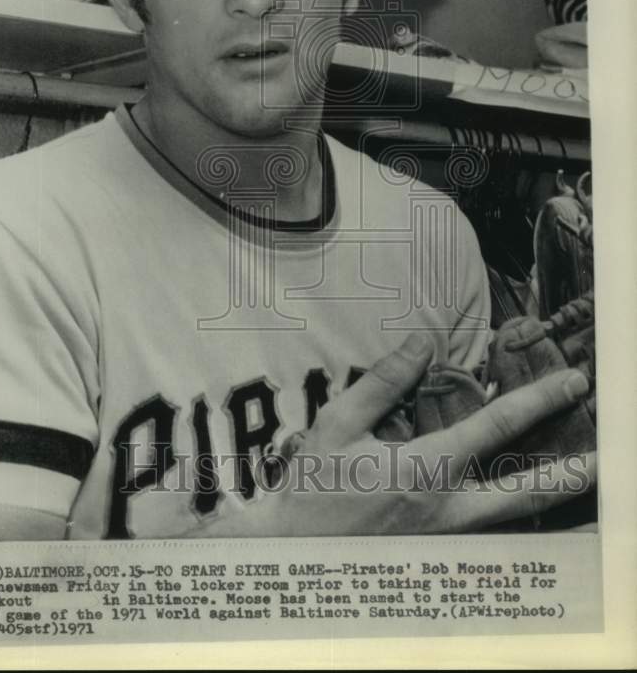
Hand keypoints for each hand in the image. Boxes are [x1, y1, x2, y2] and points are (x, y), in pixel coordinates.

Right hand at [258, 333, 595, 536]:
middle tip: (603, 459)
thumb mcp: (338, 425)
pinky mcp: (434, 551)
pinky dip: (517, 518)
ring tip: (582, 483)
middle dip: (567, 472)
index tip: (572, 383)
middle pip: (523, 494)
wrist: (290, 551)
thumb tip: (423, 343)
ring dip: (550, 499)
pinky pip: (488, 533)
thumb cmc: (311, 487)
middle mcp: (445, 509)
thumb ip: (384, 382)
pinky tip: (527, 508)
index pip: (494, 429)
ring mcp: (443, 537)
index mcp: (423, 471)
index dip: (537, 402)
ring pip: (512, 520)